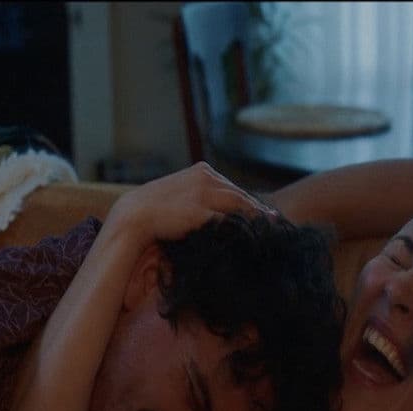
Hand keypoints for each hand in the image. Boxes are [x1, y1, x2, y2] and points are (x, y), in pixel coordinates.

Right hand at [103, 162, 277, 252]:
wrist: (134, 216)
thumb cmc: (156, 211)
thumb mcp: (181, 196)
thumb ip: (201, 198)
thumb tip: (220, 213)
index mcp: (202, 171)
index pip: (233, 188)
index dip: (252, 202)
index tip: (267, 214)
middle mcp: (206, 177)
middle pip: (241, 195)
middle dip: (260, 210)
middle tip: (277, 222)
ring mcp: (204, 192)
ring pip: (240, 205)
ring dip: (258, 218)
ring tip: (271, 230)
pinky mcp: (200, 210)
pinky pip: (229, 219)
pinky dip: (243, 227)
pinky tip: (253, 237)